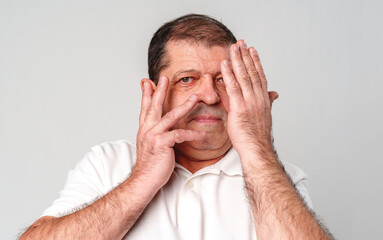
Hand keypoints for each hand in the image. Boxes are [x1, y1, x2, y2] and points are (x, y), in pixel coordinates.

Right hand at [134, 76, 204, 189]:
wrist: (143, 181)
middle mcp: (147, 130)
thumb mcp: (151, 147)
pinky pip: (179, 135)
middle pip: (154, 106)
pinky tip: (200, 134)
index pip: (145, 108)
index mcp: (144, 130)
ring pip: (169, 116)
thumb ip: (157, 136)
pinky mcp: (161, 144)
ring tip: (194, 98)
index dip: (146, 94)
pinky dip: (191, 134)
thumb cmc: (150, 166)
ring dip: (183, 106)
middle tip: (164, 77)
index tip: (147, 82)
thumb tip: (165, 131)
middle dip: (159, 90)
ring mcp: (153, 136)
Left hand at [221, 40, 278, 158]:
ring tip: (232, 47)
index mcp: (264, 99)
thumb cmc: (258, 136)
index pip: (260, 76)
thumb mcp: (264, 116)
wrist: (257, 149)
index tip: (252, 50)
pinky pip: (233, 88)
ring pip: (243, 76)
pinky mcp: (239, 108)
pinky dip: (228, 74)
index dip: (256, 61)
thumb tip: (273, 94)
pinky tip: (224, 64)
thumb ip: (266, 102)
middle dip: (245, 56)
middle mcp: (258, 97)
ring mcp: (250, 102)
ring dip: (237, 60)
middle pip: (252, 72)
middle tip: (240, 42)